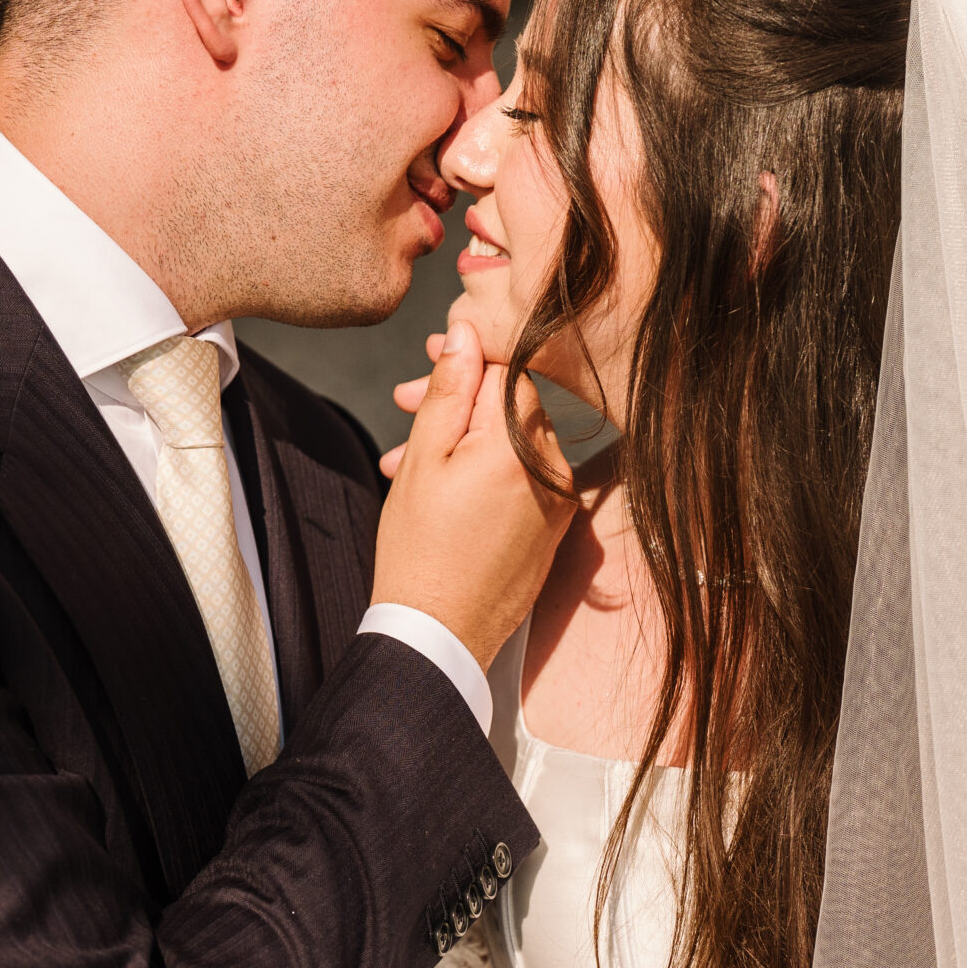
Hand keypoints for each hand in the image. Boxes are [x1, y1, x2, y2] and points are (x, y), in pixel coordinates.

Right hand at [371, 321, 574, 671]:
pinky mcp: (556, 525)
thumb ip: (448, 391)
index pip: (508, 367)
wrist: (439, 635)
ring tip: (412, 458)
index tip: (432, 358)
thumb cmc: (420, 551)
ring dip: (470, 437)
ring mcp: (560, 499)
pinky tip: (447, 486)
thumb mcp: (423, 461)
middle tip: (406, 404)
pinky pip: (527, 476)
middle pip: (514, 402)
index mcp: (519, 444)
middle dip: (463, 399)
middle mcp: (553, 467)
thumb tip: (464, 333)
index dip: (469, 356)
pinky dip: (491, 471)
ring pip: (517, 439)